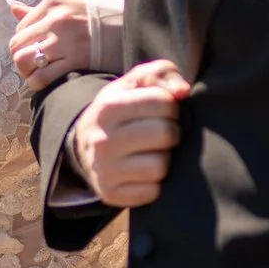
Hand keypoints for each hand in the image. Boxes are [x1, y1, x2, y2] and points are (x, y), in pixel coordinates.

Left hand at [8, 0, 121, 91]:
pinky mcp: (77, 60)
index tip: (40, 50)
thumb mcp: (76, 1)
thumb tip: (11, 8)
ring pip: (23, 61)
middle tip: (37, 66)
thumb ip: (42, 9)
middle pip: (17, 45)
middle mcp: (57, 18)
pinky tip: (50, 84)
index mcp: (55, 1)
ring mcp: (66, 40)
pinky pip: (42, 78)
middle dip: (22, 59)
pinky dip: (39, 84)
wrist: (141, 25)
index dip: (26, 42)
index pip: (20, 26)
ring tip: (41, 75)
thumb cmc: (108, 15)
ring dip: (28, 73)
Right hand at [70, 59, 188, 207]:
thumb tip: (182, 91)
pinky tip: (143, 171)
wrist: (85, 145)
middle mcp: (102, 140)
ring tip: (151, 151)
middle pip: (165, 134)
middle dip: (170, 132)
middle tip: (160, 132)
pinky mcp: (110, 194)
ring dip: (163, 158)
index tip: (161, 110)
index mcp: (107, 107)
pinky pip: (153, 192)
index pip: (164, 103)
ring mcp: (104, 170)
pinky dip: (154, 182)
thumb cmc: (121, 109)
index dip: (170, 106)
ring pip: (161, 166)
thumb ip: (162, 73)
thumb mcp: (134, 83)